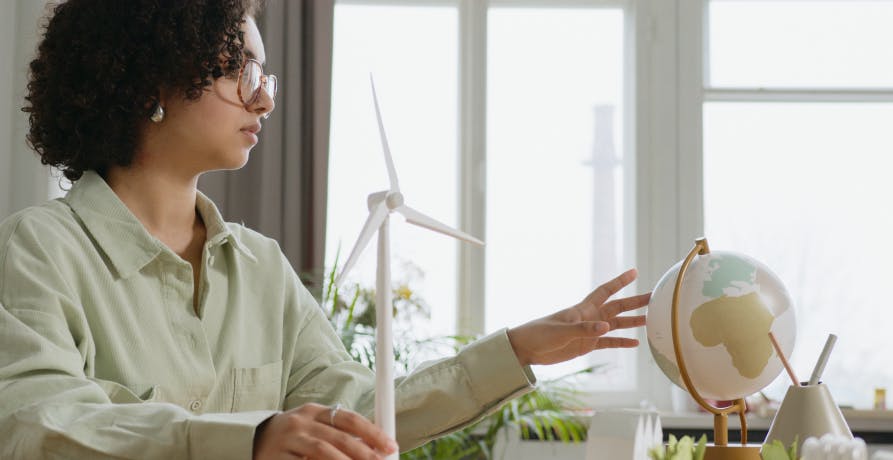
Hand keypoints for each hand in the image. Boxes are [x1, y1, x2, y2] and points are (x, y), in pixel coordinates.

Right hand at [253, 403, 397, 459]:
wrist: (250, 440)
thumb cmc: (291, 436)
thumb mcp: (312, 426)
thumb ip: (337, 432)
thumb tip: (373, 446)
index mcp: (314, 411)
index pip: (349, 418)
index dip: (372, 432)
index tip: (390, 445)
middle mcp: (301, 422)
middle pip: (338, 437)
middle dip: (364, 452)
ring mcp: (288, 440)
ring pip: (322, 451)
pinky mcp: (277, 458)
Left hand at [506, 268, 649, 365]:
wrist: (527, 348)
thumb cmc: (540, 334)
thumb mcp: (561, 332)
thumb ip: (584, 329)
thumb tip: (607, 327)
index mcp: (582, 309)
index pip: (605, 291)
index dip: (620, 281)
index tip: (635, 272)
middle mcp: (589, 318)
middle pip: (616, 307)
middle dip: (634, 302)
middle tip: (653, 298)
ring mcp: (589, 331)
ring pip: (616, 325)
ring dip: (631, 322)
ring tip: (649, 320)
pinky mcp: (586, 345)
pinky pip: (608, 342)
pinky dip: (621, 342)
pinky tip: (635, 344)